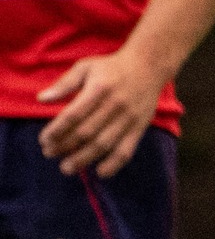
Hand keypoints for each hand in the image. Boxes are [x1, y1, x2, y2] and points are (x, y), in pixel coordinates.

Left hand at [37, 48, 172, 176]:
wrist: (148, 67)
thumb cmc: (111, 67)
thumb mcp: (85, 67)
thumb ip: (64, 84)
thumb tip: (41, 99)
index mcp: (98, 89)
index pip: (73, 115)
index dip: (57, 130)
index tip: (44, 140)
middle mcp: (114, 106)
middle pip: (86, 133)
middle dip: (65, 146)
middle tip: (50, 154)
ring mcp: (129, 119)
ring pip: (104, 144)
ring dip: (83, 159)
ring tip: (67, 168)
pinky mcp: (139, 128)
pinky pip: (127, 150)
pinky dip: (114, 164)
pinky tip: (100, 172)